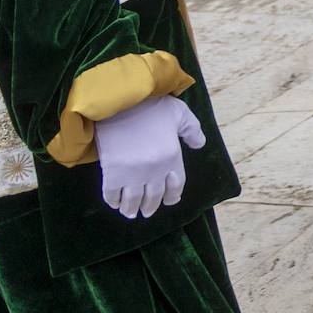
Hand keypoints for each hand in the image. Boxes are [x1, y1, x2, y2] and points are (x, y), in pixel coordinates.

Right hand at [94, 94, 205, 218]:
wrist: (121, 100)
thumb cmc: (152, 105)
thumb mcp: (180, 112)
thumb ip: (192, 129)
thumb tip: (200, 144)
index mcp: (172, 157)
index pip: (176, 185)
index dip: (172, 196)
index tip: (169, 200)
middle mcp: (155, 170)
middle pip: (154, 197)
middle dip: (150, 206)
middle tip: (147, 211)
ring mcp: (133, 174)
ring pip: (133, 200)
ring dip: (131, 209)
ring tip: (130, 212)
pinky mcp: (112, 173)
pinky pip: (112, 194)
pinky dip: (113, 201)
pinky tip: (115, 202)